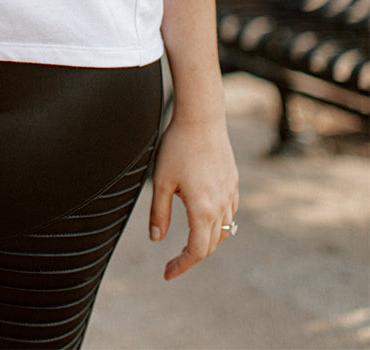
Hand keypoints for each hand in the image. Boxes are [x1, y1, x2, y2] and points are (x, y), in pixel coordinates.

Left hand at [148, 114, 238, 279]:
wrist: (202, 118)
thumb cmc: (178, 147)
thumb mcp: (161, 181)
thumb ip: (159, 213)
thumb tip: (156, 239)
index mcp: (203, 209)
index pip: (196, 251)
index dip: (182, 265)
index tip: (167, 273)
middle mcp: (221, 205)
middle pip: (211, 245)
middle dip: (192, 256)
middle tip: (173, 261)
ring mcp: (230, 193)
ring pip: (224, 230)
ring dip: (207, 241)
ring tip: (189, 242)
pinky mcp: (233, 181)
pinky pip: (230, 212)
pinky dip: (218, 223)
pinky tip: (205, 216)